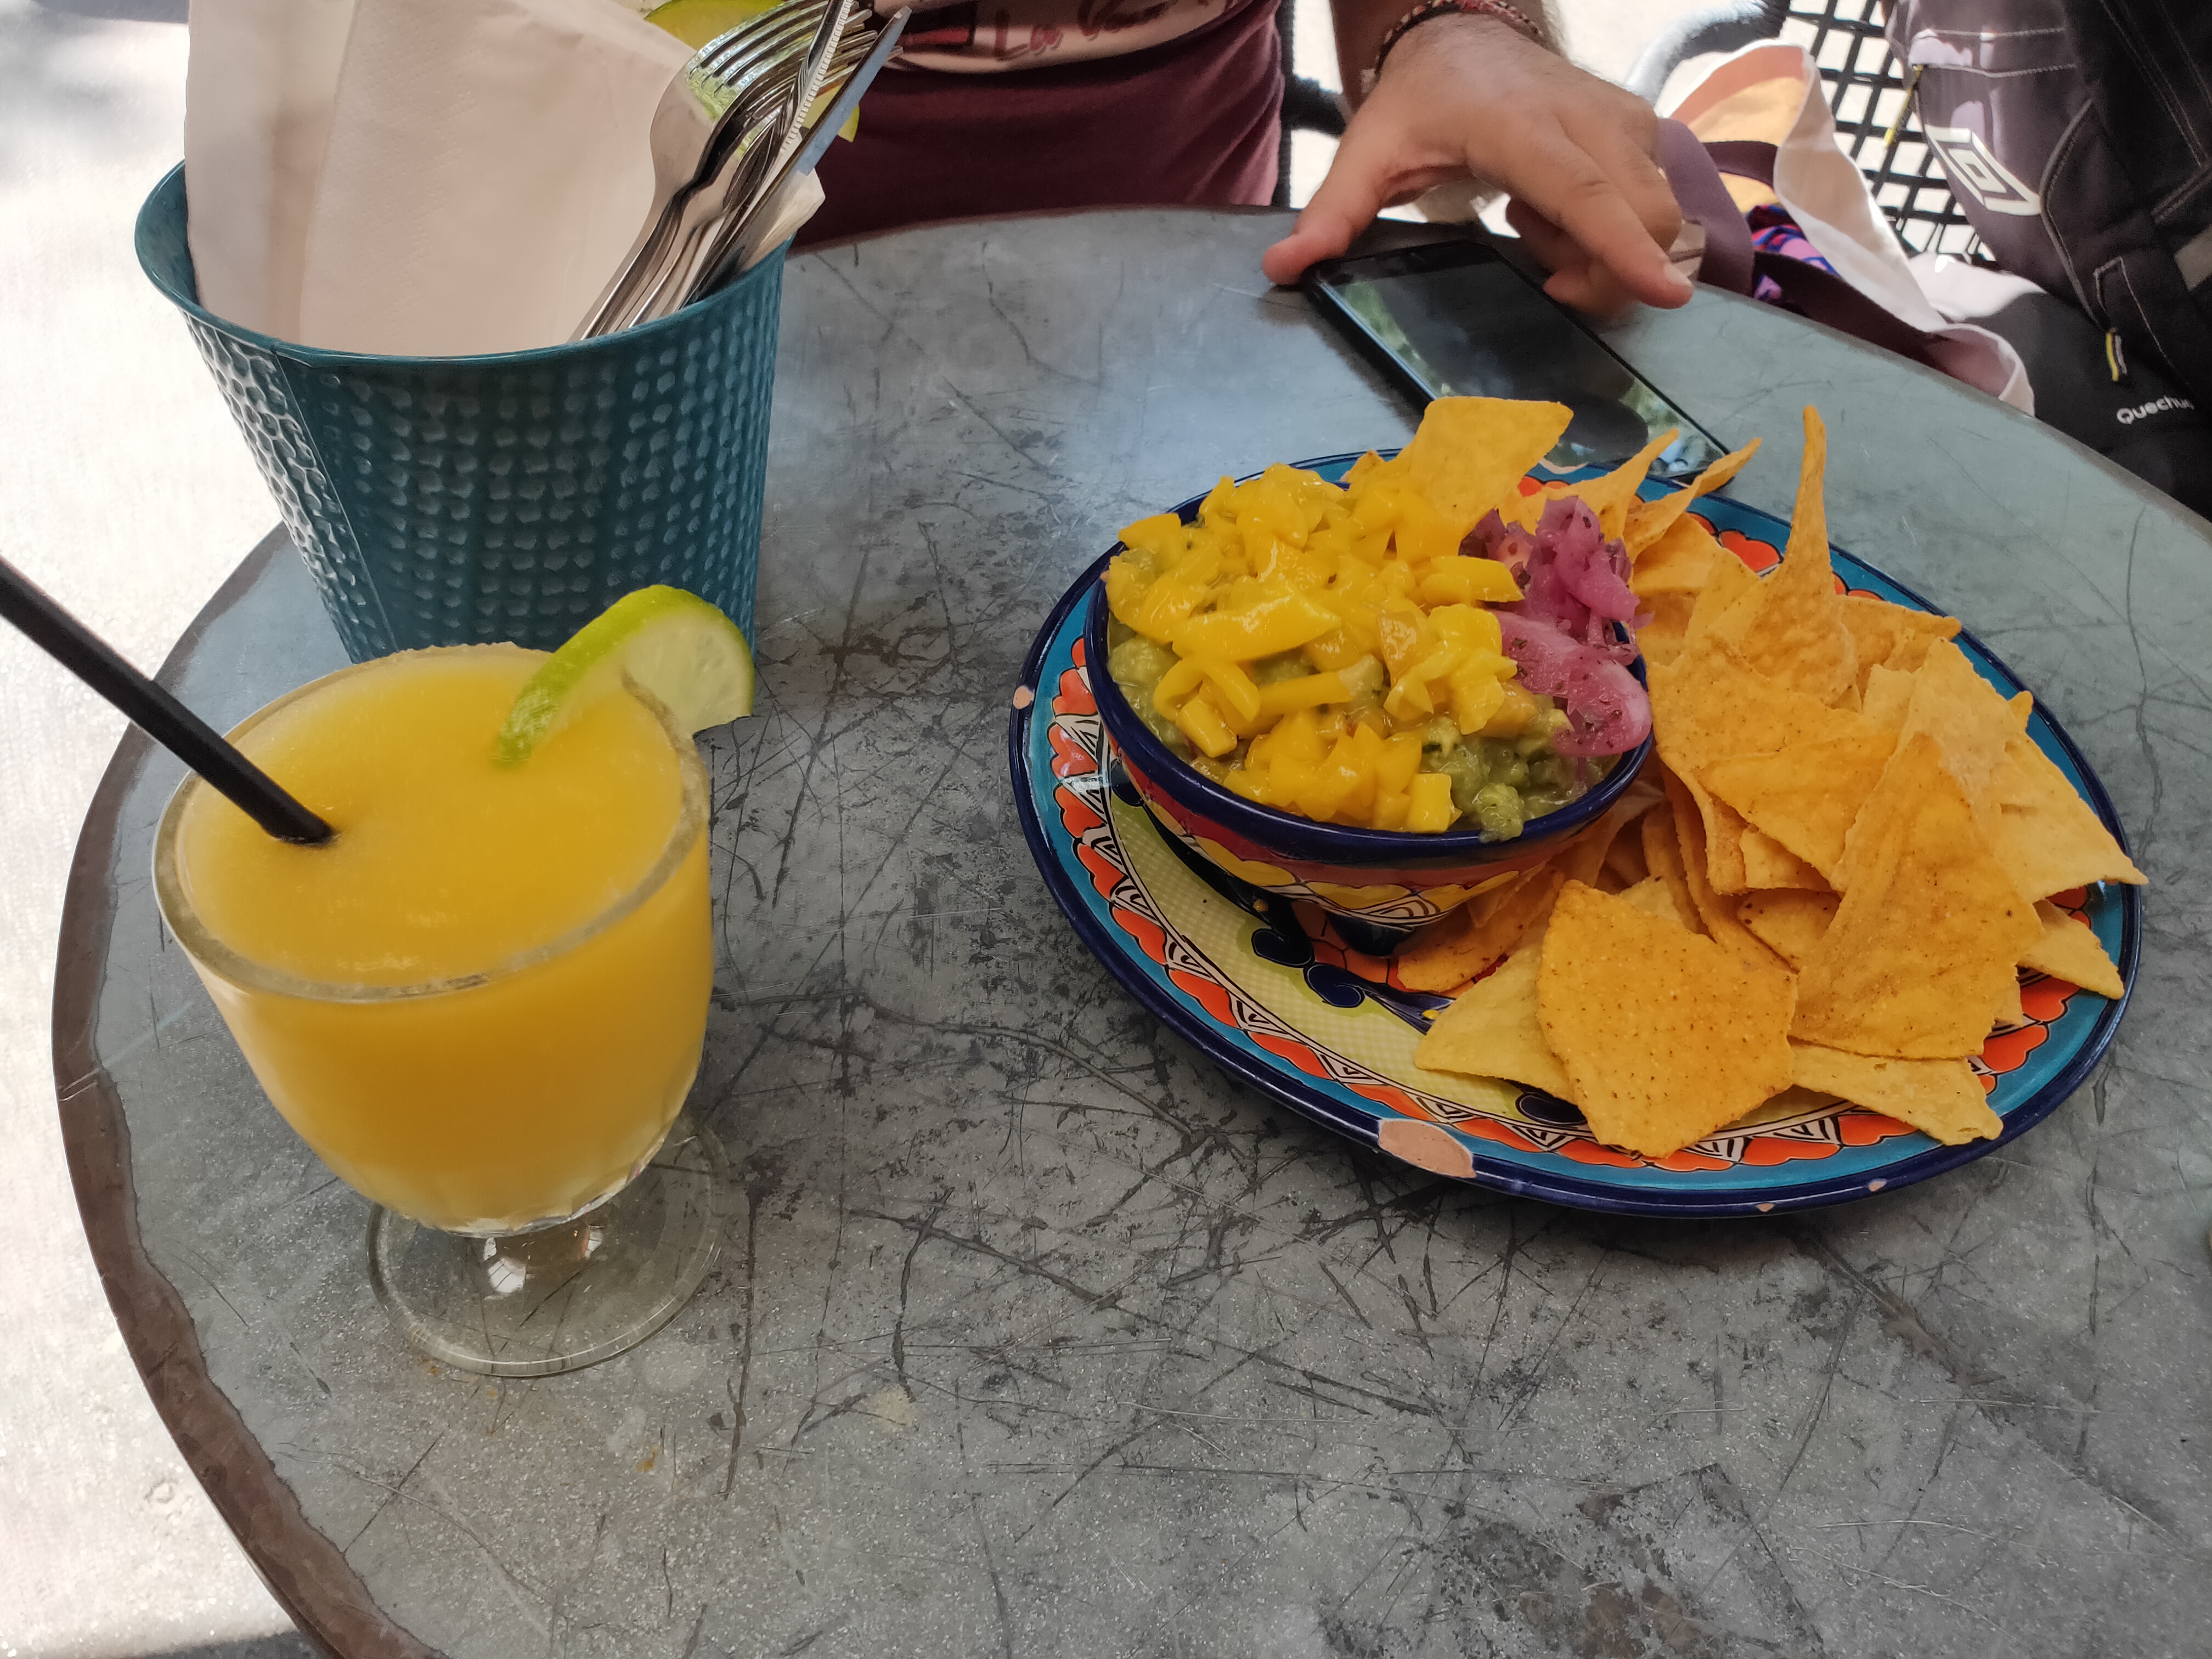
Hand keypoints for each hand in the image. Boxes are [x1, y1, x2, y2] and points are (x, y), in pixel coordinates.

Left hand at [1261, 16, 1691, 313]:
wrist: (1465, 39)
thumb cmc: (1421, 103)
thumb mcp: (1366, 152)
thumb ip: (1331, 213)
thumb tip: (1282, 267)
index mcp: (1524, 128)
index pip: (1590, 196)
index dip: (1625, 250)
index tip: (1663, 294)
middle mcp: (1590, 120)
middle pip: (1642, 219)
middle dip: (1606, 271)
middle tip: (1536, 258)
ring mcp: (1626, 123)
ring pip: (1652, 218)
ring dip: (1597, 248)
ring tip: (1531, 223)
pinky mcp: (1641, 133)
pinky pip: (1646, 206)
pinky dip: (1604, 230)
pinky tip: (1548, 209)